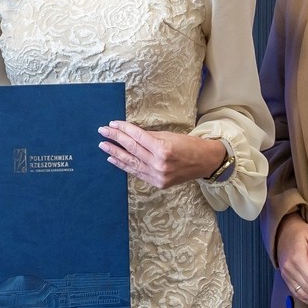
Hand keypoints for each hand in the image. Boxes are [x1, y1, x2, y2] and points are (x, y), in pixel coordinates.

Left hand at [98, 121, 225, 188]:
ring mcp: (158, 176)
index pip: (137, 137)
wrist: (205, 162)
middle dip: (115, 139)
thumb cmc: (189, 145)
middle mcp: (159, 164)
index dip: (123, 129)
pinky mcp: (158, 183)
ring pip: (131, 162)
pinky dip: (124, 166)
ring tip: (103, 145)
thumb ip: (149, 137)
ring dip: (115, 153)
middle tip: (103, 131)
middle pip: (132, 149)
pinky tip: (113, 159)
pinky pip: (137, 172)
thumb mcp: (169, 136)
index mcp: (163, 149)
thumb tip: (130, 134)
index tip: (112, 123)